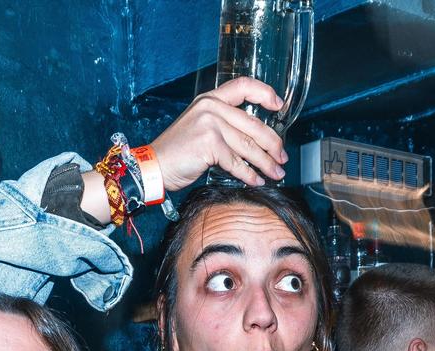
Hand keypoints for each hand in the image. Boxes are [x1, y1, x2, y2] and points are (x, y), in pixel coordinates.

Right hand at [147, 78, 288, 190]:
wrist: (153, 167)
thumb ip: (224, 126)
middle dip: (273, 144)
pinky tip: (256, 181)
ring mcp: (210, 124)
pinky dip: (249, 175)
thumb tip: (254, 140)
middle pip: (253, 124)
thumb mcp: (200, 128)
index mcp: (210, 99)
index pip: (243, 86)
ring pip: (248, 145)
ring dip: (265, 162)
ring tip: (275, 172)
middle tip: (282, 157)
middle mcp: (211, 107)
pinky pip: (237, 162)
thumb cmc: (177, 152)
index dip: (265, 93)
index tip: (279, 106)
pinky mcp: (209, 144)